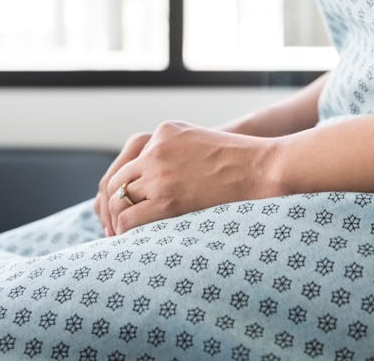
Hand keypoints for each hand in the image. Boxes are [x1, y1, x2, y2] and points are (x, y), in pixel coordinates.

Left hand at [101, 121, 280, 235]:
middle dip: (111, 207)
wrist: (261, 167)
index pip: (125, 163)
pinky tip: (132, 241)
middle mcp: (155, 148)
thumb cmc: (238, 161)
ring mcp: (159, 171)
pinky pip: (129, 217)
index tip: (118, 208)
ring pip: (118, 200)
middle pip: (115, 182)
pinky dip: (124, 231)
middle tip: (114, 229)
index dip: (117, 189)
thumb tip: (155, 182)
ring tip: (122, 238)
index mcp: (163, 132)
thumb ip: (174, 152)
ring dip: (116, 221)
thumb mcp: (200, 141)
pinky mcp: (167, 197)